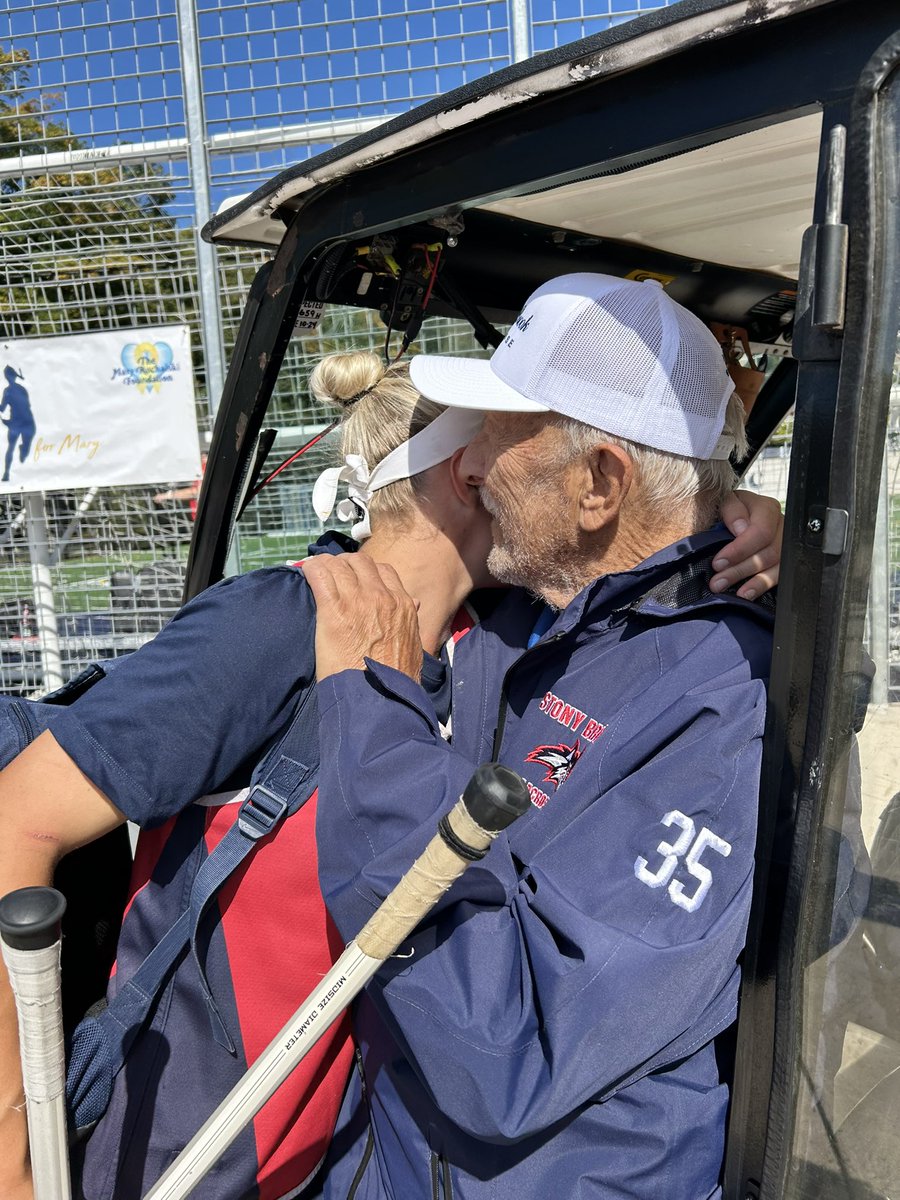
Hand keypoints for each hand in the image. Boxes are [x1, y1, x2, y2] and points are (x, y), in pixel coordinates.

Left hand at [303, 555, 422, 682]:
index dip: (367, 572)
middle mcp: (382, 596)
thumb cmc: (396, 679)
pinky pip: (319, 575)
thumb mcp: (413, 645)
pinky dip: (312, 570)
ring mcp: (357, 600)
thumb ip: (410, 621)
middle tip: (334, 575)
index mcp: (402, 604)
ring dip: (327, 566)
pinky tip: (306, 573)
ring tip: (317, 573)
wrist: (380, 698)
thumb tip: (414, 603)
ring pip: (339, 565)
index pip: (384, 571)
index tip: (356, 579)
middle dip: (346, 565)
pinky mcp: (333, 609)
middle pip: (360, 562)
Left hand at [712, 490, 782, 598]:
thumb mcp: (724, 503)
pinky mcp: (784, 561)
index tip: (718, 563)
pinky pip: (779, 577)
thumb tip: (741, 529)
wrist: (730, 519)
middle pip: (768, 553)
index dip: (740, 549)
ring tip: (733, 592)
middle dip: (740, 570)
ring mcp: (785, 545)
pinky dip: (762, 587)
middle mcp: (780, 526)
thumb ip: (732, 510)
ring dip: (752, 583)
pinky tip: (747, 594)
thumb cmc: (727, 511)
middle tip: (718, 582)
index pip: (761, 532)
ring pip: (776, 567)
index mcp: (767, 509)